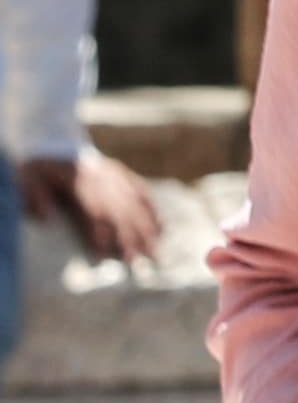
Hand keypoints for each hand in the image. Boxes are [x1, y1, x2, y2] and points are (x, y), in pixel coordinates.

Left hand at [18, 147, 158, 264]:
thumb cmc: (40, 167)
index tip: (104, 256)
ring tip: (154, 252)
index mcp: (82, 181)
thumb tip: (47, 219)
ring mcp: (117, 176)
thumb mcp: (30, 179)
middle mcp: (105, 179)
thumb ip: (36, 197)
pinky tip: (162, 228)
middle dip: (129, 239)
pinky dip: (153, 212)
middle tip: (136, 262)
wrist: (54, 140)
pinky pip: (143, 194)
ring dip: (147, 231)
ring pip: (136, 206)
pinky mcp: (123, 174)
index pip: (96, 211)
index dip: (101, 234)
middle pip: (121, 212)